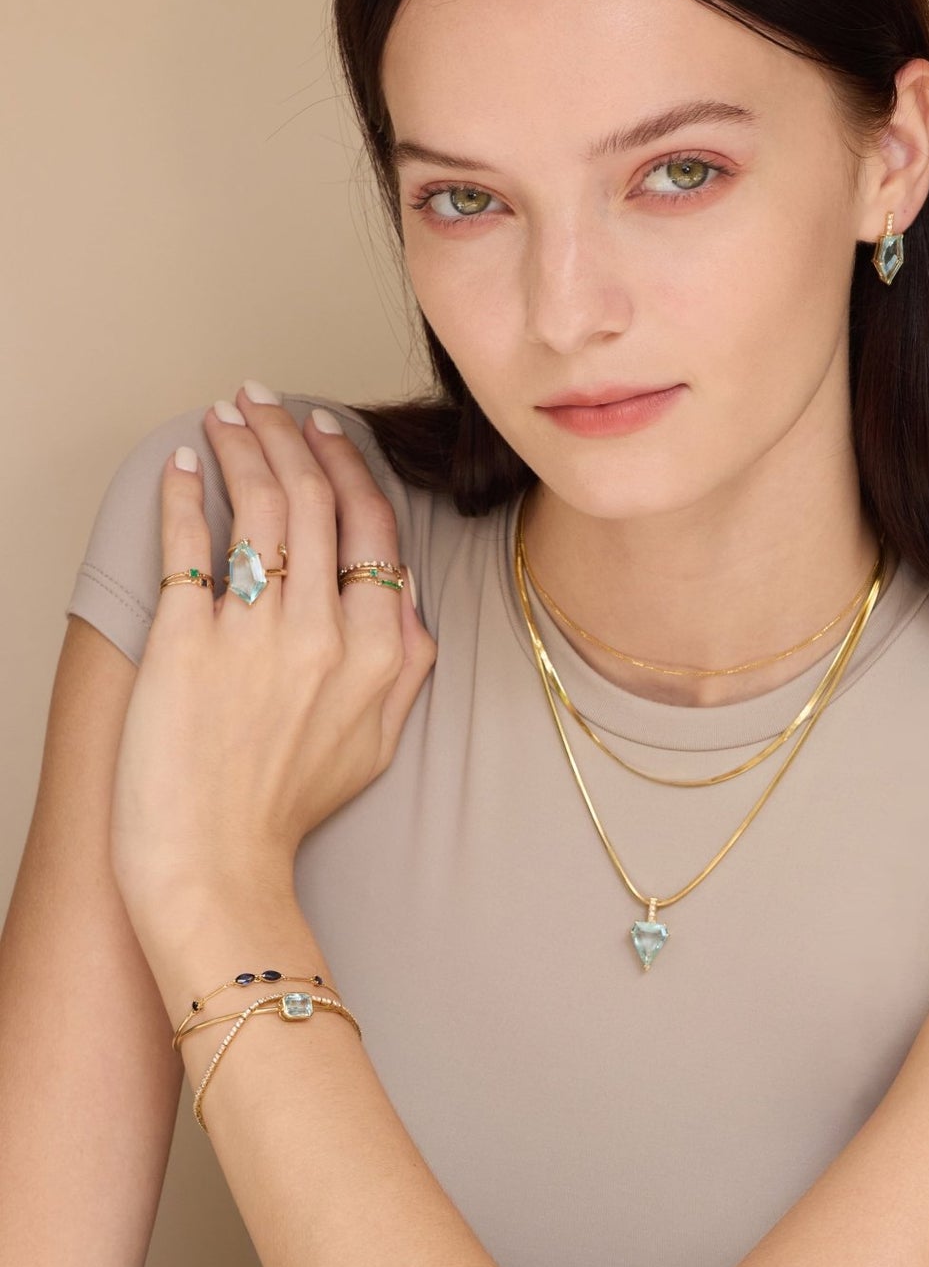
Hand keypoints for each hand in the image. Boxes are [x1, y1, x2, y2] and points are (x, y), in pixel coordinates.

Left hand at [110, 385, 436, 994]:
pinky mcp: (188, 641)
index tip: (330, 431)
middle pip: (316, 502)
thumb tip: (404, 600)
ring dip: (244, 445)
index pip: (373, 529)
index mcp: (381, 651)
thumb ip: (406, 666)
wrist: (216, 866)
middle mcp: (326, 632)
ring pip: (261, 508)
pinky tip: (183, 465)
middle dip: (292, 434)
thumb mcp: (377, 742)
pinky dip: (186, 496)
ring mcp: (257, 634)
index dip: (351, 466)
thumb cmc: (288, 812)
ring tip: (227, 414)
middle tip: (268, 400)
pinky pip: (191, 546)